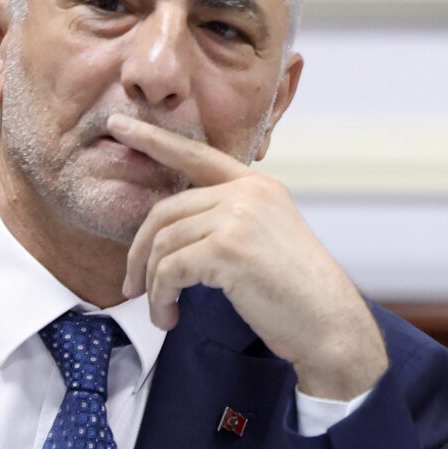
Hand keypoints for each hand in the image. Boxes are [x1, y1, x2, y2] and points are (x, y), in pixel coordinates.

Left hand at [112, 117, 388, 399]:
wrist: (328, 323)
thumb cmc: (297, 294)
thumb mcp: (267, 239)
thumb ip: (230, 221)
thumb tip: (173, 231)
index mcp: (258, 186)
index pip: (196, 155)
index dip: (153, 140)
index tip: (118, 125)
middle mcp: (248, 193)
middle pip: (166, 211)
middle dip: (140, 252)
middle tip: (131, 285)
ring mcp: (238, 217)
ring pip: (163, 243)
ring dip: (152, 284)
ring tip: (160, 311)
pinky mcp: (226, 249)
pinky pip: (169, 269)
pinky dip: (161, 297)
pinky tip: (169, 316)